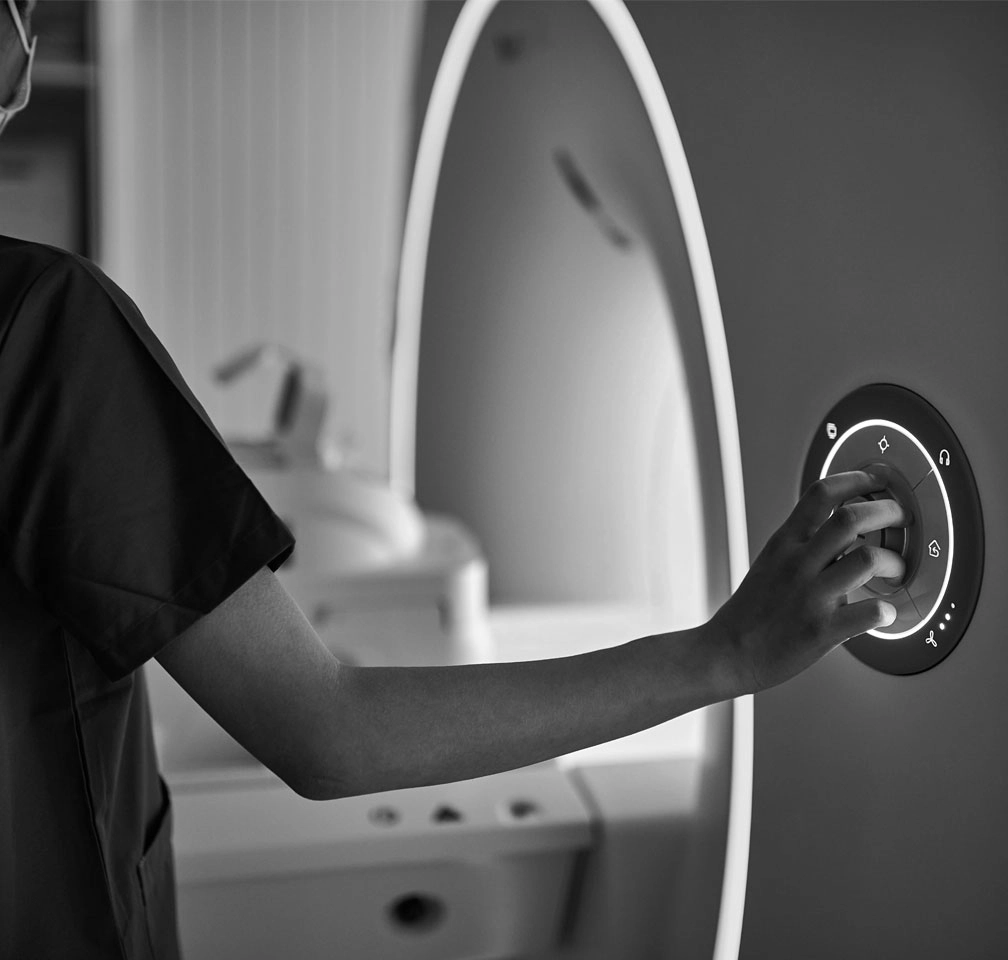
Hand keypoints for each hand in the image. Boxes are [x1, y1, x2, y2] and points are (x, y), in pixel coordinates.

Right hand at [710, 470, 906, 693]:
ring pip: (867, 559)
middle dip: (888, 511)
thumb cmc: (751, 610)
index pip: (821, 494)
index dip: (856, 480)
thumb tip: (839, 524)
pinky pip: (869, 613)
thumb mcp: (770, 561)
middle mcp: (798, 564)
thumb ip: (802, 542)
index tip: (877, 481)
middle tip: (901, 518)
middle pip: (851, 518)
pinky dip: (885, 611)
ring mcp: (810, 596)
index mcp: (784, 543)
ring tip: (896, 568)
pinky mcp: (821, 630)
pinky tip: (884, 612)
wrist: (727, 651)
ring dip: (894, 561)